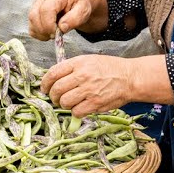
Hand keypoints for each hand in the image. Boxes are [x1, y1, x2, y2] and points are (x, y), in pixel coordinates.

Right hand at [27, 0, 108, 39]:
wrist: (76, 3)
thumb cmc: (79, 5)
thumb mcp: (84, 10)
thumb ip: (74, 18)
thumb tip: (61, 27)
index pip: (45, 10)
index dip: (49, 25)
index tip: (57, 33)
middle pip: (34, 16)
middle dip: (44, 30)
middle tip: (56, 36)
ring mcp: (36, 5)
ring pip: (31, 22)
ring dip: (41, 33)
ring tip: (54, 33)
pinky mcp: (34, 13)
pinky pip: (31, 27)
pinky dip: (39, 34)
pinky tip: (49, 33)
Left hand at [41, 55, 173, 116]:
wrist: (129, 77)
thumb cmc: (109, 68)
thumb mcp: (89, 60)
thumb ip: (72, 68)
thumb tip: (54, 79)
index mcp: (78, 63)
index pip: (53, 73)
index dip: (45, 83)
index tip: (44, 88)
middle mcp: (82, 76)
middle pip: (56, 89)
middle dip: (53, 96)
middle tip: (55, 98)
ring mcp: (89, 90)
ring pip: (64, 102)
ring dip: (63, 105)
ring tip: (68, 103)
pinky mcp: (95, 103)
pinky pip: (76, 112)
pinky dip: (75, 112)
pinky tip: (79, 108)